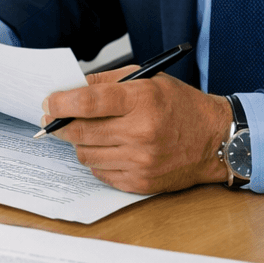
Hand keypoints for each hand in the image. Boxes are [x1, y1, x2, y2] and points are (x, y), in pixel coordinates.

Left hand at [42, 65, 231, 193]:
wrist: (215, 140)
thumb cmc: (180, 106)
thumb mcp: (149, 79)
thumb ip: (108, 81)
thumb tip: (71, 88)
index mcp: (142, 101)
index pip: (88, 102)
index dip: (61, 102)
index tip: (47, 102)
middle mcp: (141, 133)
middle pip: (81, 132)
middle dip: (61, 124)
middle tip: (54, 119)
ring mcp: (141, 161)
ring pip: (86, 154)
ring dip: (79, 143)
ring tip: (88, 133)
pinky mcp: (141, 183)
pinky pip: (100, 172)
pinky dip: (97, 160)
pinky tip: (107, 149)